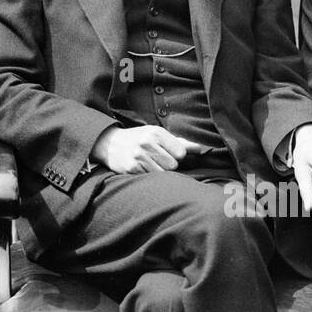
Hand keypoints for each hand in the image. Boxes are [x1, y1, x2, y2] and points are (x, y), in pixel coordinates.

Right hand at [90, 125, 207, 172]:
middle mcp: (147, 143)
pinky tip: (142, 168)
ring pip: (162, 173)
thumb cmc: (139, 138)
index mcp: (156, 133)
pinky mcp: (131, 169)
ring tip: (150, 163)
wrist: (110, 143)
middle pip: (173, 165)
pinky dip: (148, 175)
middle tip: (157, 159)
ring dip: (159, 171)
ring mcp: (138, 157)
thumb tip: (201, 150)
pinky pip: (150, 178)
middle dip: (168, 164)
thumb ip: (180, 143)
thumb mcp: (158, 134)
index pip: (180, 153)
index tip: (168, 153)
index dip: (177, 156)